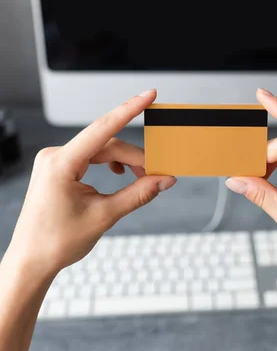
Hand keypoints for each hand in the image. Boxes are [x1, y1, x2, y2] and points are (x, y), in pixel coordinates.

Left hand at [7, 89, 175, 277]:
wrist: (31, 262)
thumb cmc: (56, 242)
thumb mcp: (104, 216)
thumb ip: (138, 194)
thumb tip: (164, 180)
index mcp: (61, 163)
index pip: (102, 128)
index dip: (129, 109)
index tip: (149, 95)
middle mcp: (55, 156)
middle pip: (107, 144)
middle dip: (135, 156)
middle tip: (158, 172)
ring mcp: (55, 161)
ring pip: (100, 150)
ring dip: (124, 160)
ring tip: (142, 177)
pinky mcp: (58, 168)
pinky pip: (90, 156)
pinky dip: (109, 163)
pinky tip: (121, 173)